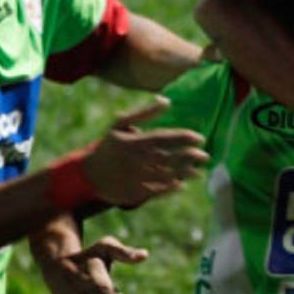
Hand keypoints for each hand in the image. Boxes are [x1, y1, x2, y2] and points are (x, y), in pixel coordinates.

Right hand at [84, 97, 208, 206]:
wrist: (87, 174)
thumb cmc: (108, 145)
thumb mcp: (120, 124)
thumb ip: (144, 113)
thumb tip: (167, 101)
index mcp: (134, 142)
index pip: (164, 138)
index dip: (184, 138)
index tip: (200, 138)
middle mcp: (135, 160)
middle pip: (168, 157)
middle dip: (189, 157)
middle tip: (205, 156)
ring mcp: (135, 178)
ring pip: (165, 175)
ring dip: (185, 174)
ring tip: (199, 172)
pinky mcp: (133, 193)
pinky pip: (156, 191)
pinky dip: (170, 188)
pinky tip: (182, 185)